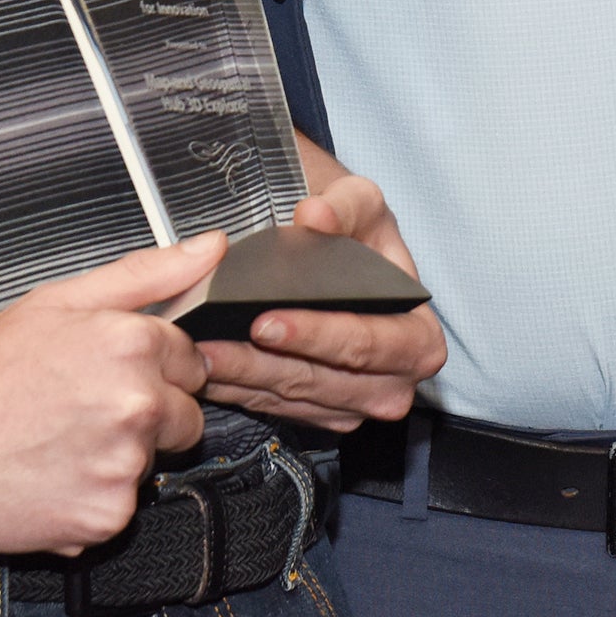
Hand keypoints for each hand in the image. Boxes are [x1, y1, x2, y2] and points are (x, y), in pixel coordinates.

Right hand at [0, 235, 221, 554]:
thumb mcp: (57, 302)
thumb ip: (146, 274)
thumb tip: (208, 247)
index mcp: (130, 344)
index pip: (191, 360)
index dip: (151, 368)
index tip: (109, 376)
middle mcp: (135, 405)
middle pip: (185, 417)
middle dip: (146, 415)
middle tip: (80, 410)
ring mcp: (122, 466)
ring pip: (151, 464)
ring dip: (117, 459)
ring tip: (56, 442)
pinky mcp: (105, 518)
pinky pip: (120, 508)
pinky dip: (91, 501)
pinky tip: (50, 477)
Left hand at [199, 144, 447, 431]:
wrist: (342, 249)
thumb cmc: (359, 229)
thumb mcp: (363, 201)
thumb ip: (345, 205)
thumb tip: (316, 216)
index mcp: (418, 339)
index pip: (368, 344)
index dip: (319, 335)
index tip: (267, 320)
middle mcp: (392, 384)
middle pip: (323, 381)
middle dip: (264, 364)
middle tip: (214, 344)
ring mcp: (352, 405)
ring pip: (290, 398)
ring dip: (241, 378)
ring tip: (197, 354)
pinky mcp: (316, 414)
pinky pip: (272, 407)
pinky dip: (238, 387)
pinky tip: (206, 367)